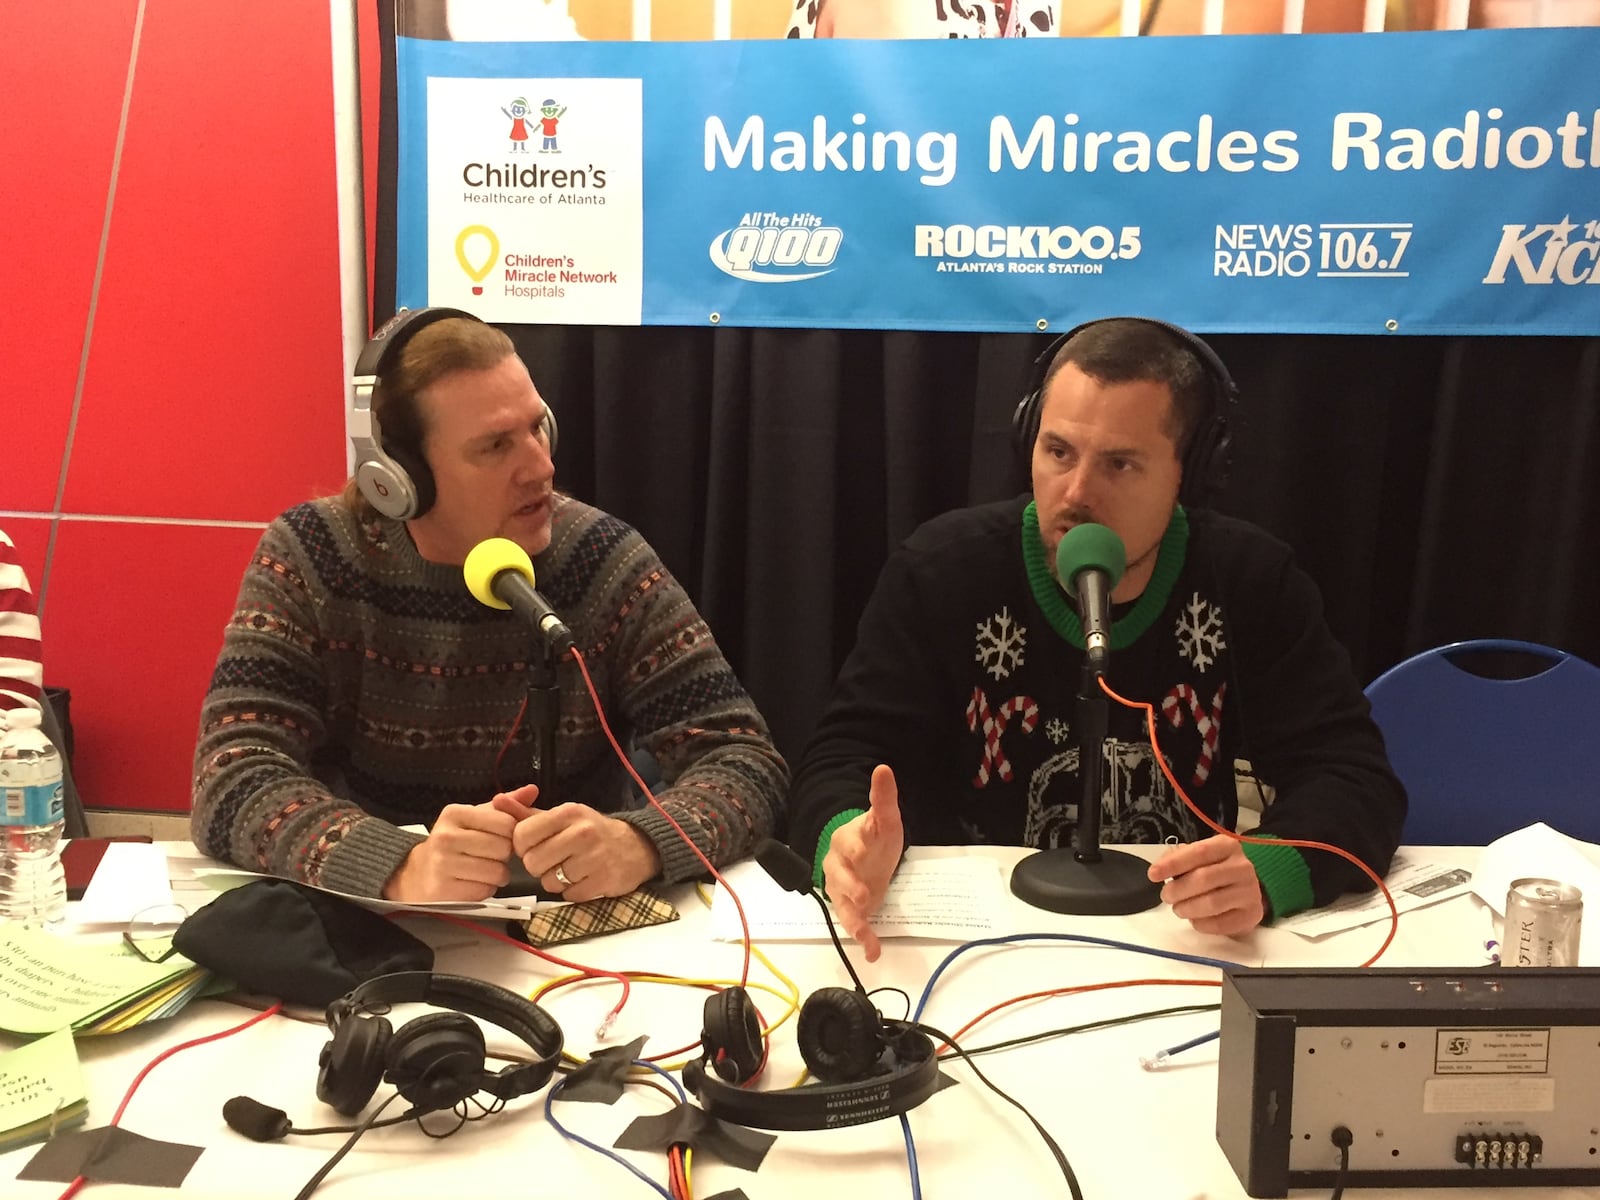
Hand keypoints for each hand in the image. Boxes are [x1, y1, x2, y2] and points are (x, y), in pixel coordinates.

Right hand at [381, 801, 517, 901]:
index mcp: (455, 814)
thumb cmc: (454, 843)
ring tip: (483, 869)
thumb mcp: (475, 818)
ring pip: (497, 871)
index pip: (506, 823)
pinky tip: (473, 882)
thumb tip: (532, 790)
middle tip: (491, 855)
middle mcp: (446, 836)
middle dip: (504, 855)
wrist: (419, 873)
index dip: (510, 833)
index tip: (500, 837)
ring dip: (497, 874)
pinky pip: (486, 890)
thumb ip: (504, 806)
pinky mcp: (445, 889)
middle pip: (503, 847)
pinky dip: (486, 888)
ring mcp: (443, 864)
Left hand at [506, 801, 662, 901]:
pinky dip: (572, 891)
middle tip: (554, 860)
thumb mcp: (563, 817)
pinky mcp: (603, 881)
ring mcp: (594, 858)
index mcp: (569, 812)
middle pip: (533, 862)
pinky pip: (568, 895)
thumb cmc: (591, 831)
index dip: (522, 846)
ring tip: (570, 869)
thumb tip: (496, 801)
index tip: (536, 846)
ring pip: (549, 882)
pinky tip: (583, 879)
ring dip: (555, 880)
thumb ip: (527, 813)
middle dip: (539, 866)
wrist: (636, 847)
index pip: (522, 835)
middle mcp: (582, 833)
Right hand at [821, 764, 904, 962]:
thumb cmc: (874, 838)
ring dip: (851, 917)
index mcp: (849, 838)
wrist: (866, 858)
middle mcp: (840, 863)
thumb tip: (884, 769)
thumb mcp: (885, 819)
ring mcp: (841, 887)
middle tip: (862, 895)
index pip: (850, 839)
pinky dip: (862, 937)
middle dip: (849, 885)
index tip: (862, 850)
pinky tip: (872, 952)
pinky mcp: (848, 907)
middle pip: (838, 873)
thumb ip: (883, 798)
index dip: (855, 844)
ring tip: (863, 931)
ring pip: (840, 902)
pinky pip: (852, 923)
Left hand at [1146, 834, 1265, 935]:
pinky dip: (1201, 924)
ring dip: (1187, 909)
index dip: (1173, 864)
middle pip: (1204, 879)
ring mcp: (1250, 891)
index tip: (1153, 874)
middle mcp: (1242, 867)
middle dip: (1177, 890)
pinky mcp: (1252, 914)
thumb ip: (1178, 857)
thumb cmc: (1215, 870)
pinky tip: (1195, 919)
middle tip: (1166, 896)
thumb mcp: (1198, 856)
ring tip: (1179, 909)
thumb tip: (1160, 868)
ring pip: (1211, 903)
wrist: (1245, 889)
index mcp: (1227, 846)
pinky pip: (1220, 924)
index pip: (1199, 852)